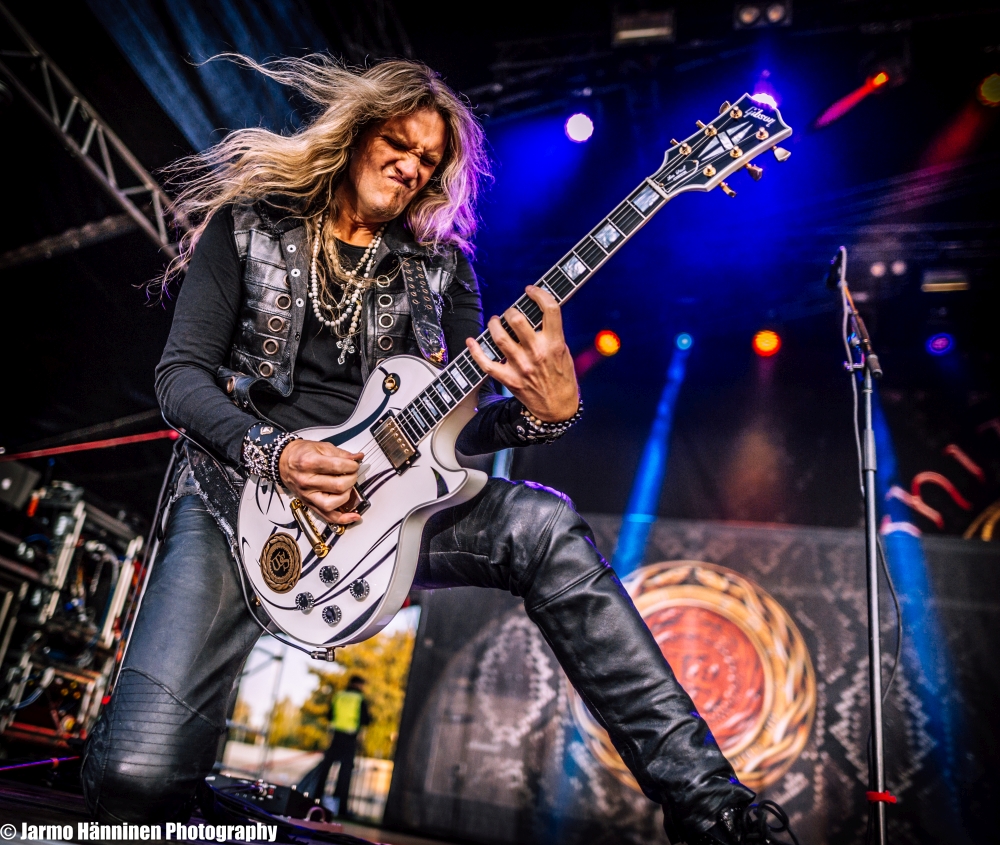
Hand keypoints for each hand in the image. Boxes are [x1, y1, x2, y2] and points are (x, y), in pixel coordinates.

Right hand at [278, 440, 364, 525]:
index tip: (354, 464)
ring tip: (348, 487)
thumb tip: (357, 458)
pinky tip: (353, 516)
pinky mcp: (309, 504)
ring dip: (347, 495)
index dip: (352, 465)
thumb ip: (341, 453)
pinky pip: (327, 516)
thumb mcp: (321, 447)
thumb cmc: (300, 454)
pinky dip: (342, 518)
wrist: (283, 462)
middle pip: (337, 486)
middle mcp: (307, 481)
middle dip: (351, 478)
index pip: (337, 467)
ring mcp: (307, 495)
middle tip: (352, 473)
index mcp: (309, 463)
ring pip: (333, 503)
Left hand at [466, 285, 579, 421]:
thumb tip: (534, 311)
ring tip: (494, 322)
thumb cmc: (562, 377)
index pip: (550, 309)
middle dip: (510, 311)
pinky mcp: (509, 379)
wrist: (558, 408)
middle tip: (510, 313)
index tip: (531, 290)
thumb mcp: (563, 351)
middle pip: (517, 320)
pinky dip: (475, 351)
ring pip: (499, 338)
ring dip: (494, 325)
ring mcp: (521, 367)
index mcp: (554, 344)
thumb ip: (550, 333)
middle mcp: (537, 353)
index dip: (539, 294)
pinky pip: (486, 363)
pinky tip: (472, 341)